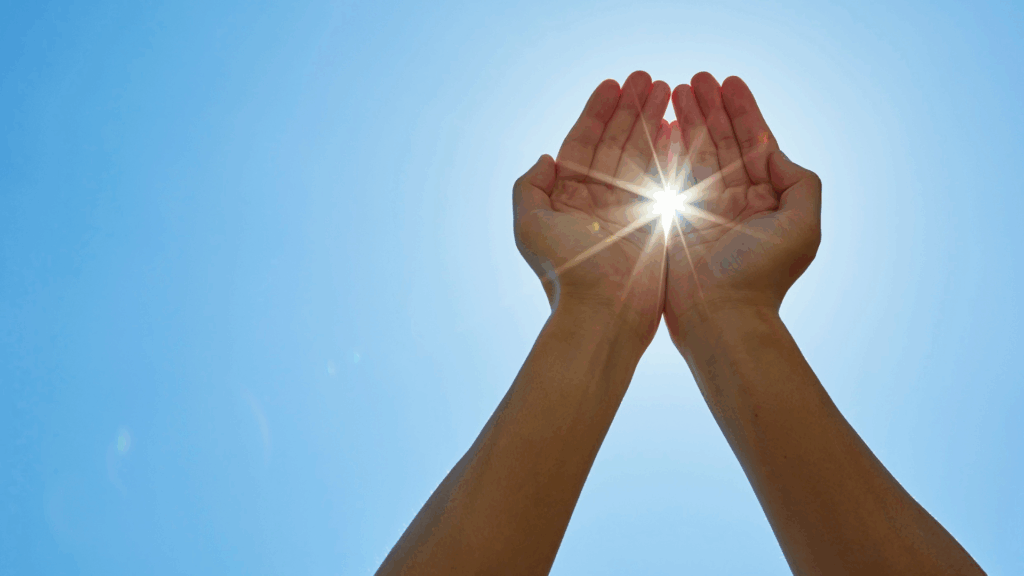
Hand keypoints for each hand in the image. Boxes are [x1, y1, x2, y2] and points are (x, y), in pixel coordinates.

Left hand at [514, 71, 670, 342]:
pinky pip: (664, 177)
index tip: (613, 84)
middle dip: (631, 108)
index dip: (597, 112)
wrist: (604, 314)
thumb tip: (546, 158)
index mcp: (568, 197)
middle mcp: (598, 200)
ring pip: (642, 154)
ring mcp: (628, 209)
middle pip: (616, 142)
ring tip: (668, 89)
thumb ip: (529, 188)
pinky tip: (680, 125)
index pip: (584, 144)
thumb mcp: (530, 226)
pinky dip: (671, 150)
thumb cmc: (565, 273)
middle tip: (649, 77)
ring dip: (653, 120)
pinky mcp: (655, 221)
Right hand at [659, 72, 821, 340]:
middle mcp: (736, 200)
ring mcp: (704, 208)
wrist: (720, 316)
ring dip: (688, 120)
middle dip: (710, 108)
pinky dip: (668, 148)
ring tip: (676, 89)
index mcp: (766, 199)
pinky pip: (671, 175)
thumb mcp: (803, 225)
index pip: (754, 144)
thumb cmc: (763, 276)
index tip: (729, 82)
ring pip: (696, 152)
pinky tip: (662, 124)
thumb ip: (800, 182)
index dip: (743, 112)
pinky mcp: (676, 219)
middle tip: (695, 78)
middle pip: (722, 142)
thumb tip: (775, 153)